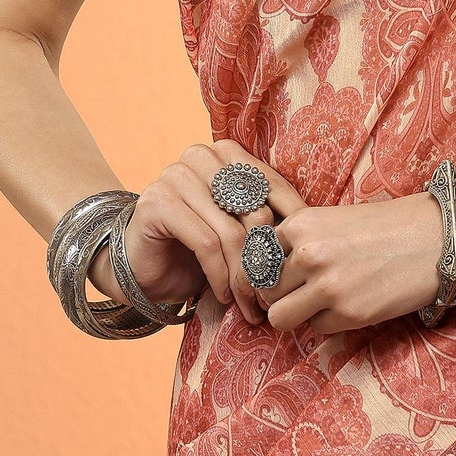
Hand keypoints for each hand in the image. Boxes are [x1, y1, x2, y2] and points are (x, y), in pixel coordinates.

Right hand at [110, 140, 295, 325]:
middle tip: (272, 292)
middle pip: (254, 209)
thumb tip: (313, 230)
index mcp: (226, 152)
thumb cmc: (197, 247)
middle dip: (266, 257)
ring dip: (243, 275)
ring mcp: (175, 175)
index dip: (291, 224)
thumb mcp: (238, 228)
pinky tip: (224, 295)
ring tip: (251, 303)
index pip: (271, 185)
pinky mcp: (157, 202)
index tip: (304, 258)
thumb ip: (267, 218)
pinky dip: (219, 275)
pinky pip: (205, 243)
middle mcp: (201, 155)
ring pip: (230, 231)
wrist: (142, 266)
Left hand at [256, 176, 455, 335]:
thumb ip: (301, 242)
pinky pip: (317, 328)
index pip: (259, 258)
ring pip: (280, 318)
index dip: (272, 269)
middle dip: (282, 294)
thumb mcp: (334, 220)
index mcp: (301, 224)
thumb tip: (271, 273)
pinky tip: (352, 303)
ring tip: (320, 303)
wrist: (438, 236)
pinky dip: (330, 321)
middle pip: (266, 291)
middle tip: (305, 291)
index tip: (287, 273)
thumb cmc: (389, 225)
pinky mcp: (349, 314)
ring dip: (297, 314)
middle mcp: (307, 255)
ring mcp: (327, 287)